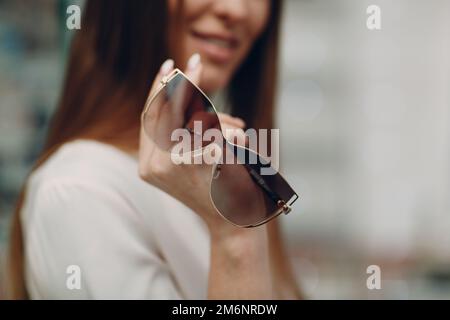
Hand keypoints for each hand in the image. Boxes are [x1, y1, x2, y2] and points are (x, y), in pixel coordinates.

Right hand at [138, 56, 246, 229]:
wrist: (234, 225)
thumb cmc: (219, 191)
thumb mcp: (193, 162)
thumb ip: (182, 134)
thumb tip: (190, 93)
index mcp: (147, 166)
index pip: (149, 118)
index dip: (158, 90)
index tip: (168, 67)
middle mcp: (152, 165)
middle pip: (166, 110)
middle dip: (183, 84)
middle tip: (195, 62)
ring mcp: (169, 164)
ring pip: (194, 118)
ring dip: (220, 119)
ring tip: (239, 130)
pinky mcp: (192, 161)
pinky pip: (212, 130)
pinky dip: (229, 132)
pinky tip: (240, 140)